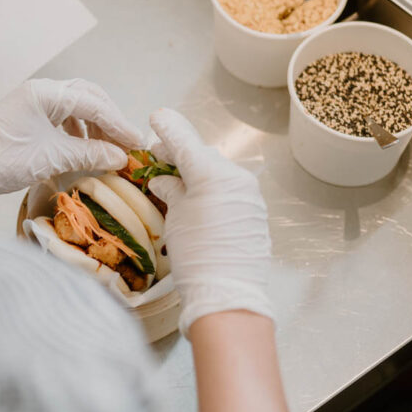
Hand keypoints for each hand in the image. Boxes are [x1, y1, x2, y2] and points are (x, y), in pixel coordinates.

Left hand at [0, 79, 143, 219]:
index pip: (94, 103)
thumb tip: (121, 157)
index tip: (137, 143)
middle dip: (109, 120)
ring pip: (74, 107)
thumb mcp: (52, 159)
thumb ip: (90, 154)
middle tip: (126, 144)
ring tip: (107, 149)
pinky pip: (60, 118)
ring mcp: (31, 103)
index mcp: (45, 92)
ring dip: (94, 126)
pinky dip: (77, 131)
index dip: (119, 124)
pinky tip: (82, 148)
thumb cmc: (2, 162)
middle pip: (87, 97)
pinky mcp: (25, 118)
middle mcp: (39, 91)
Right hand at [146, 109, 277, 338]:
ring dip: (197, 174)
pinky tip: (197, 202)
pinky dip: (212, 191)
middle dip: (179, 155)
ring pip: (218, 174)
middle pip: (203, 156)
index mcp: (213, 173)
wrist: (227, 294)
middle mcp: (236, 178)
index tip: (156, 117)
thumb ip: (172, 189)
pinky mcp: (255, 213)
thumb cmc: (196, 255)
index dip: (168, 129)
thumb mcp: (176, 217)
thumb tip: (165, 179)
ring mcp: (249, 196)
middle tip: (157, 159)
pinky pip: (230, 192)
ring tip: (175, 183)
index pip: (185, 141)